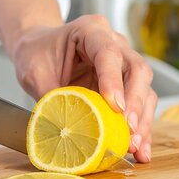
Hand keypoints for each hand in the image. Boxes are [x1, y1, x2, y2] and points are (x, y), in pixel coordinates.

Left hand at [13, 15, 156, 162]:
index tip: (115, 107)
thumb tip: (65, 132)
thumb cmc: (36, 53)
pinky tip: (139, 147)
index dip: (113, 81)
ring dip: (142, 119)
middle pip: (136, 70)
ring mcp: (122, 63)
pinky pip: (139, 103)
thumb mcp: (34, 73)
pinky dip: (140, 125)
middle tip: (128, 130)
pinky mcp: (124, 84)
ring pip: (144, 88)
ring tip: (135, 146)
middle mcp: (113, 43)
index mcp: (90, 30)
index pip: (108, 53)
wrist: (38, 48)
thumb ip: (50, 98)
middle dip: (135, 103)